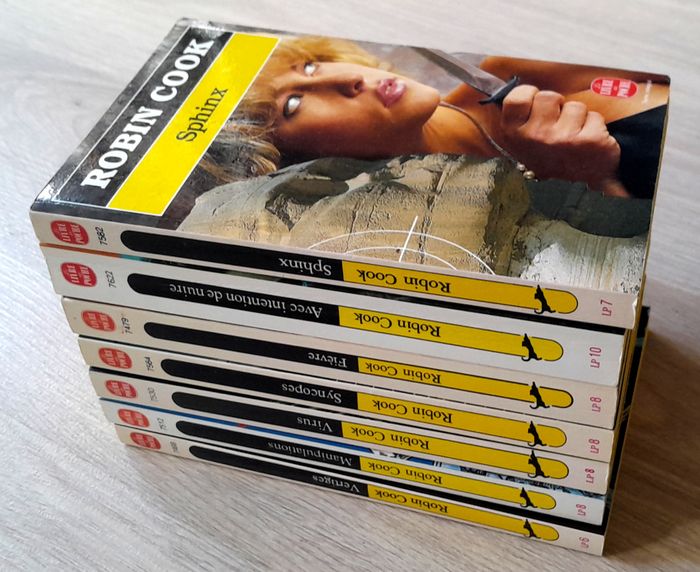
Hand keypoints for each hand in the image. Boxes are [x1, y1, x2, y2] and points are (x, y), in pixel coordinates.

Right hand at [499, 85, 625, 195]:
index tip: (536, 107)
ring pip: (574, 106)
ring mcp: (562, 139)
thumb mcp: (524, 139)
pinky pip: (594, 116)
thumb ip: (517, 114)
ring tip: (573, 134)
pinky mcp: (589, 140)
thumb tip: (502, 84)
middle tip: (557, 125)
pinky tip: (588, 141)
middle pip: (548, 96)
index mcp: (515, 135)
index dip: (530, 96)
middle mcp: (535, 137)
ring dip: (577, 117)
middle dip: (556, 106)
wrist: (581, 177)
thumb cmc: (552, 153)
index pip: (517, 97)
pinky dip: (594, 125)